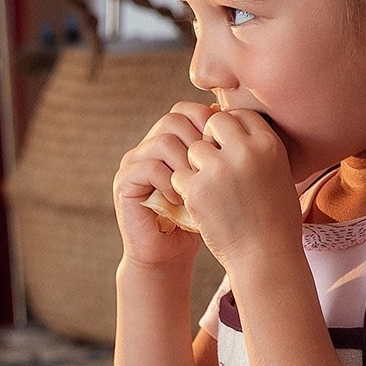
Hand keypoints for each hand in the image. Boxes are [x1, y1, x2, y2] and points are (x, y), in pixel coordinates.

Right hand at [114, 101, 214, 267]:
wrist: (169, 255)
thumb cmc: (198, 220)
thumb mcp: (215, 183)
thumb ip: (220, 155)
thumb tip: (240, 122)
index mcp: (169, 140)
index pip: (185, 110)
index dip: (207, 121)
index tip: (226, 146)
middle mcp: (148, 146)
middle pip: (173, 119)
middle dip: (199, 142)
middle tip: (212, 168)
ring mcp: (133, 163)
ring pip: (163, 142)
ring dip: (186, 164)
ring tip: (198, 186)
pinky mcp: (124, 183)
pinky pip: (148, 167)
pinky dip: (169, 182)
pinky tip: (181, 200)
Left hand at [173, 109, 301, 274]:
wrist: (266, 256)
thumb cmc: (277, 220)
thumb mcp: (279, 175)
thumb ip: (259, 151)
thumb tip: (237, 131)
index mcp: (269, 145)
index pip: (242, 115)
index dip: (232, 127)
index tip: (229, 144)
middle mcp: (244, 152)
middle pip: (214, 122)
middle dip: (210, 137)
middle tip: (213, 160)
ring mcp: (218, 169)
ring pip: (193, 148)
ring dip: (196, 165)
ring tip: (208, 186)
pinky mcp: (197, 189)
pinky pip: (179, 174)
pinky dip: (184, 187)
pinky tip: (198, 201)